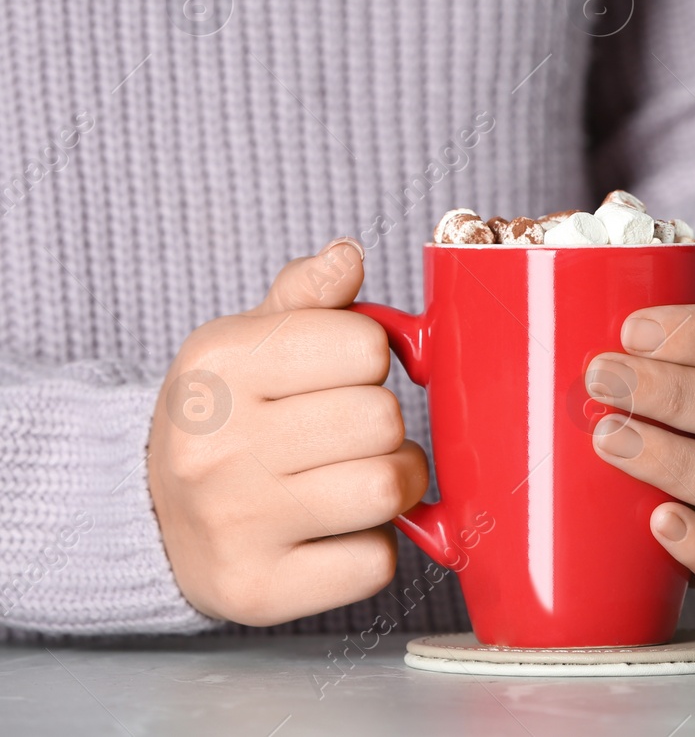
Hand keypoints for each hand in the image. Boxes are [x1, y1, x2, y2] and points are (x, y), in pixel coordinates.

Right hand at [147, 240, 428, 625]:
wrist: (148, 516)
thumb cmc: (225, 416)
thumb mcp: (247, 340)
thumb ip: (307, 295)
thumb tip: (349, 255)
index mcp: (219, 366)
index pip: (367, 346)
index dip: (369, 358)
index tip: (339, 375)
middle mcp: (215, 446)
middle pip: (384, 419)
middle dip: (384, 424)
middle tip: (349, 435)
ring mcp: (234, 525)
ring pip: (390, 488)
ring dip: (392, 484)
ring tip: (353, 478)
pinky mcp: (258, 592)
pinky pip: (374, 564)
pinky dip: (370, 549)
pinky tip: (332, 533)